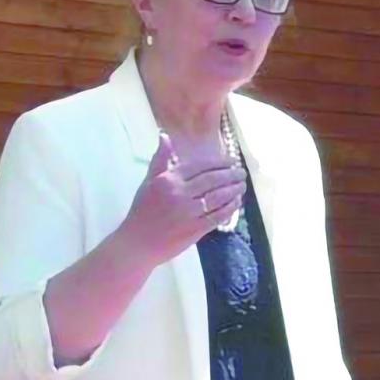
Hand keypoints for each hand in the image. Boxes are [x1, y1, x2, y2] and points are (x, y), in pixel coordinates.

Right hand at [120, 131, 245, 266]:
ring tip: (242, 185)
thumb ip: (159, 160)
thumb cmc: (142, 212)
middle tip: (242, 173)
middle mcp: (180, 193)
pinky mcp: (195, 229)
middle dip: (231, 174)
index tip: (231, 161)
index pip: (200, 166)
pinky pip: (217, 216)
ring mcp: (189, 212)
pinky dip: (229, 208)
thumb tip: (165, 136)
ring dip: (233, 190)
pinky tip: (236, 203)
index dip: (218, 162)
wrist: (137, 243)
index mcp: (169, 179)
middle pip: (212, 180)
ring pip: (218, 197)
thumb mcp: (148, 182)